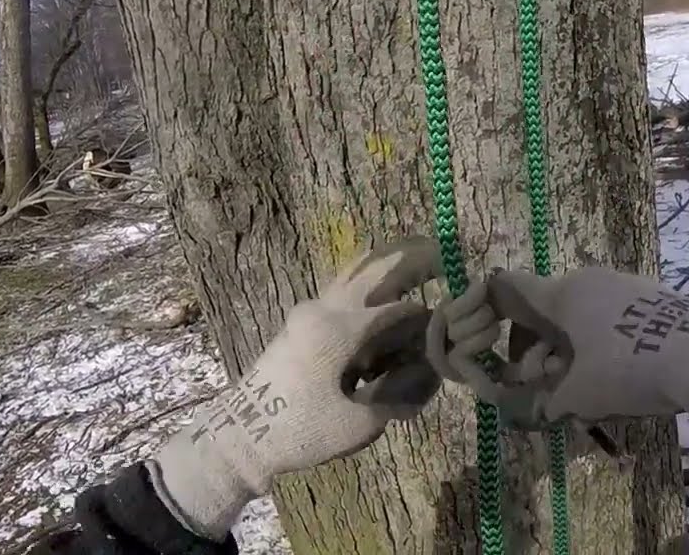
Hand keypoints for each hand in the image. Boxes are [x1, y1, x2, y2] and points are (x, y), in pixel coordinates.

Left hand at [151, 238, 442, 540]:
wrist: (240, 437)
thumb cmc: (301, 431)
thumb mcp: (360, 423)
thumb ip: (399, 395)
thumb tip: (425, 373)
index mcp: (341, 329)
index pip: (400, 310)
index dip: (428, 319)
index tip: (448, 326)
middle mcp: (325, 309)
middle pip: (375, 269)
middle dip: (411, 260)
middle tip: (442, 252)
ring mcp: (308, 312)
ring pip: (354, 272)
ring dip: (386, 265)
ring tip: (417, 255)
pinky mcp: (300, 322)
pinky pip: (342, 290)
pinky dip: (367, 282)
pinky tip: (383, 287)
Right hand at [429, 267, 688, 428]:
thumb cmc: (628, 369)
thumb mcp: (580, 395)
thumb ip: (550, 401)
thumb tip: (541, 409)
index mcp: (562, 293)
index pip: (510, 287)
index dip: (489, 307)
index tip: (481, 332)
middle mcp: (590, 279)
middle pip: (547, 307)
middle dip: (537, 345)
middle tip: (539, 380)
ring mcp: (626, 285)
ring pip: (582, 314)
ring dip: (570, 347)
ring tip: (579, 385)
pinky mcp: (654, 299)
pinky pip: (613, 317)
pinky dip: (601, 342)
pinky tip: (615, 374)